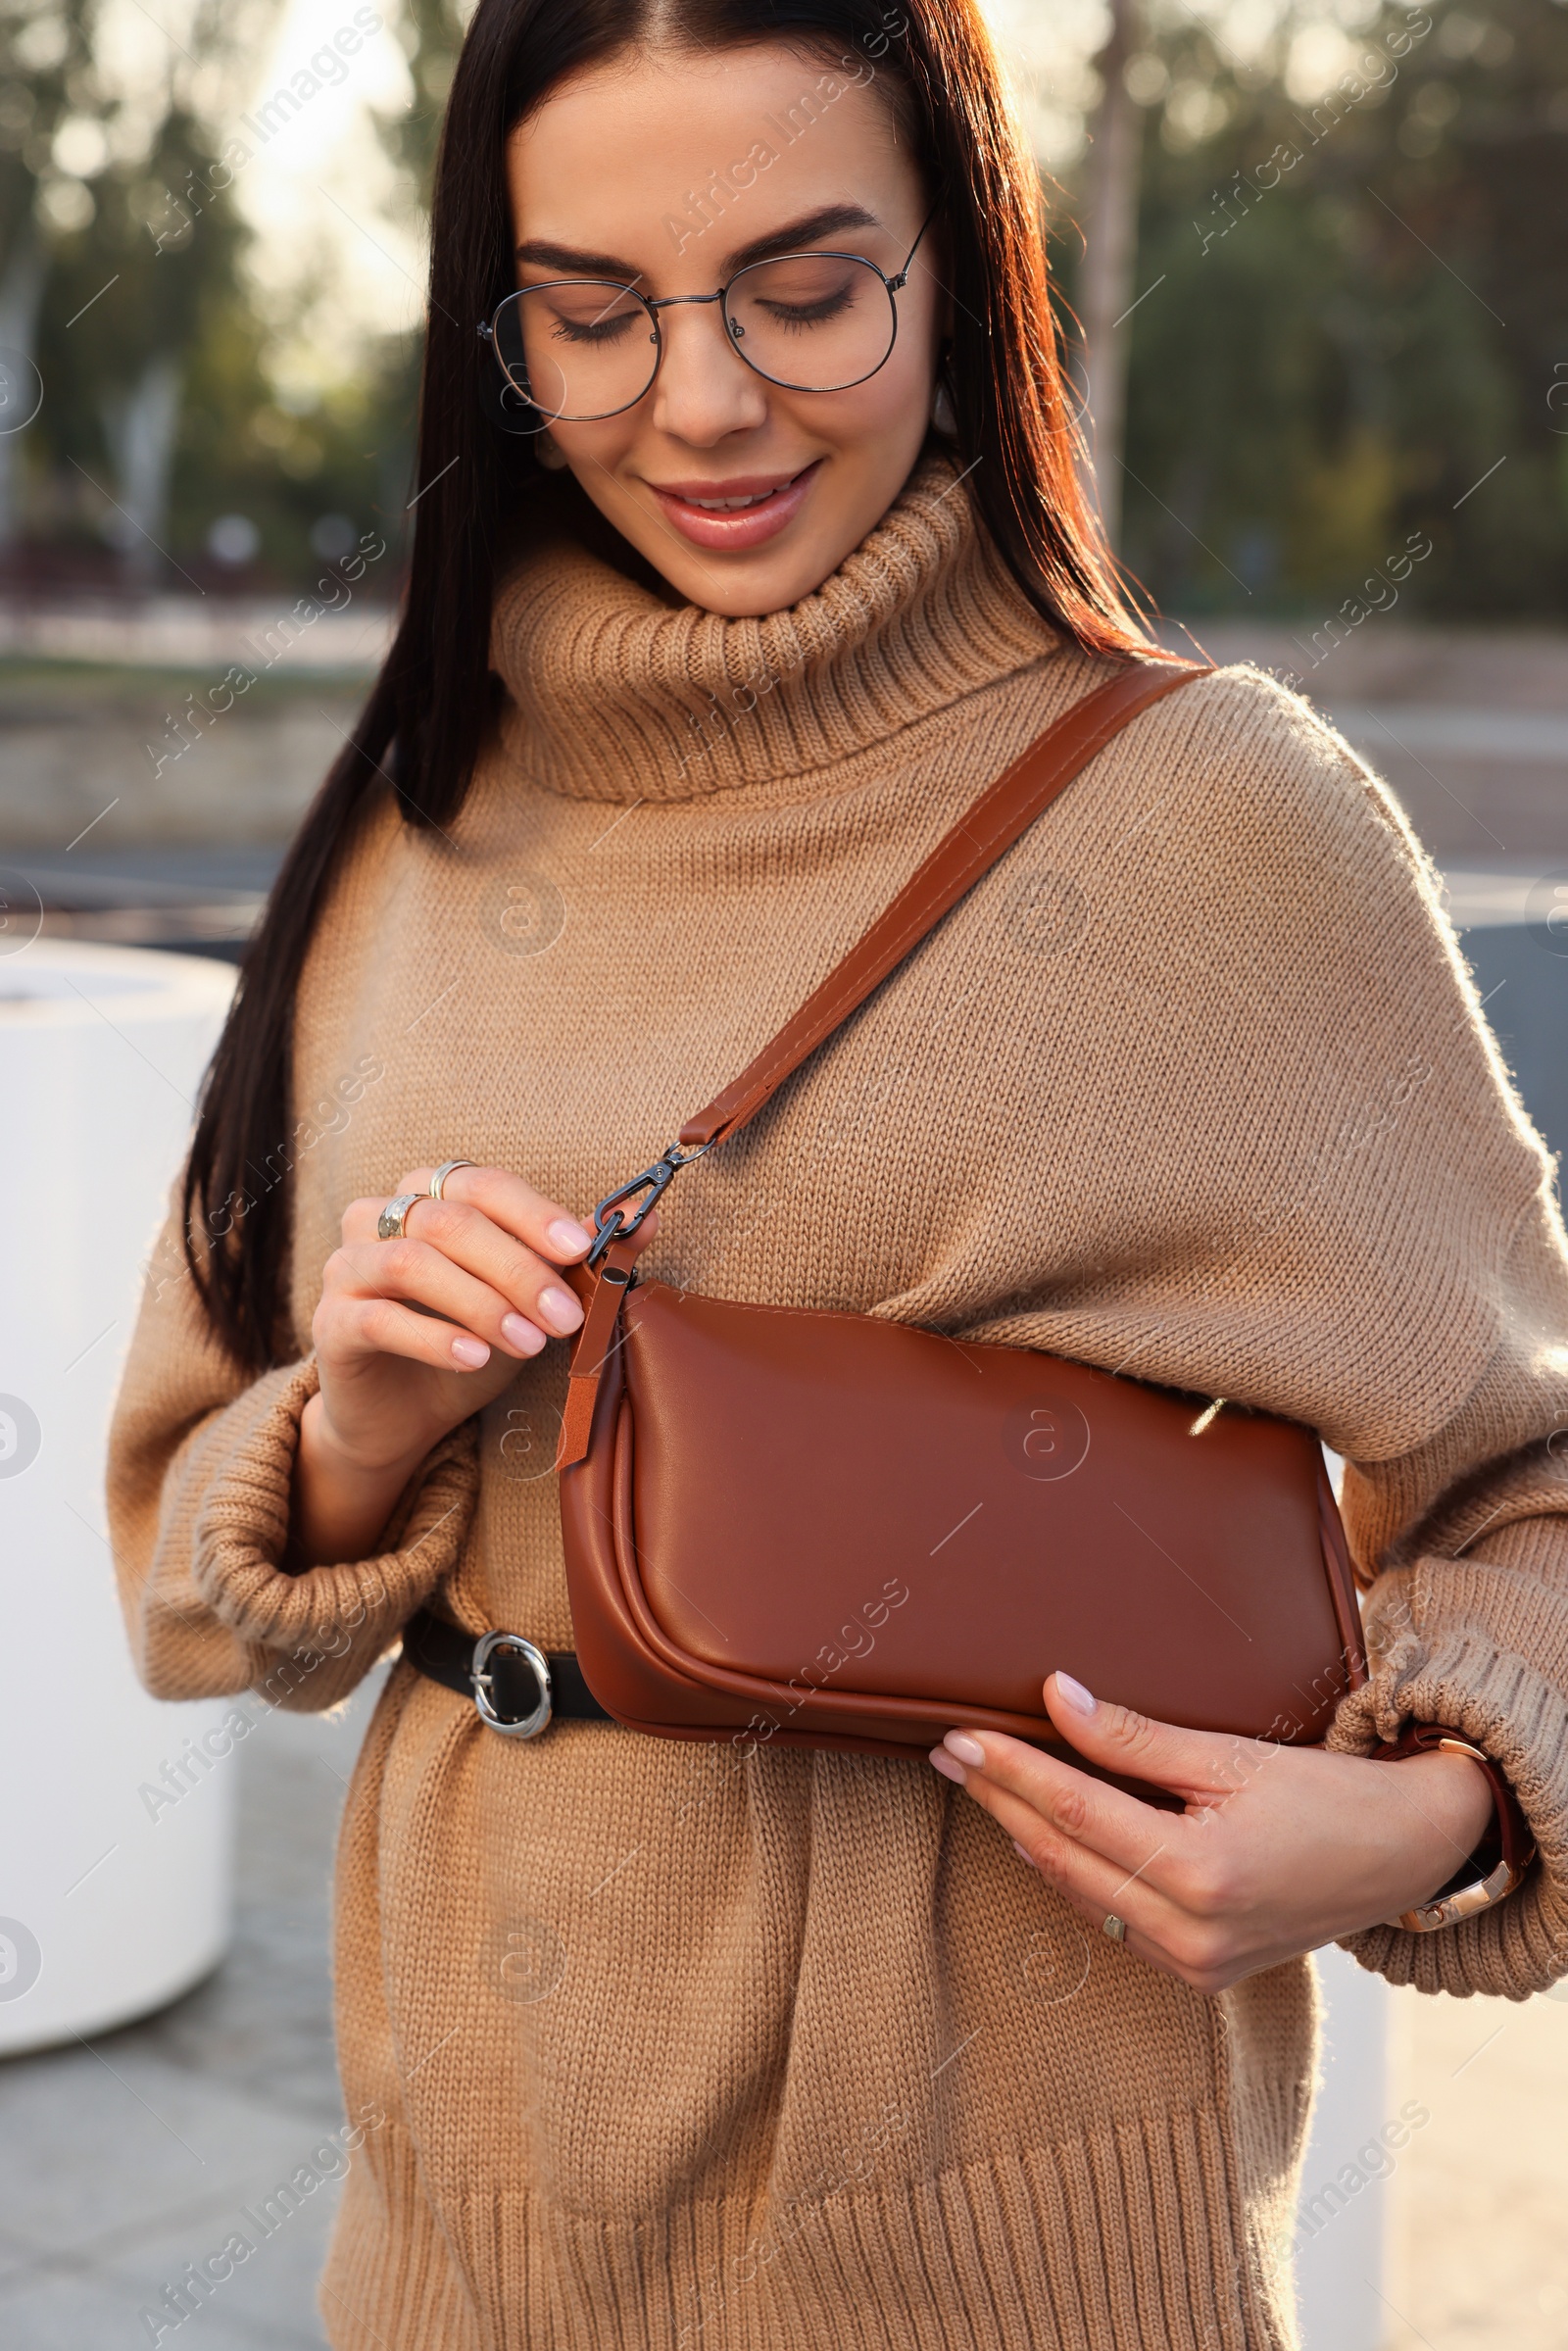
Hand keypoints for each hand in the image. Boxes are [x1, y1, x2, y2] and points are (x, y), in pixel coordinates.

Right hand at [294, 1164, 655, 1566]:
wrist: (403, 1417)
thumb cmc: (469, 1343)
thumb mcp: (528, 1301)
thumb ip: (575, 1257)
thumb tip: (644, 1218)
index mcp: (428, 1194)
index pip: (482, 1183)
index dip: (532, 1212)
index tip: (582, 1249)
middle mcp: (377, 1216)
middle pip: (450, 1221)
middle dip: (518, 1269)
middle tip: (565, 1317)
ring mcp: (346, 1268)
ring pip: (411, 1262)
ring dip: (481, 1303)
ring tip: (530, 1344)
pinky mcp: (329, 1324)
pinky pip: (378, 1318)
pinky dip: (433, 1337)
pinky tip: (474, 1359)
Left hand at [930, 1672, 1495, 1991]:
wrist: (1403, 1858)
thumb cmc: (1326, 1796)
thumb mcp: (1232, 1754)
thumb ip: (1137, 1736)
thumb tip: (1056, 1697)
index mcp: (1201, 1873)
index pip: (1075, 1811)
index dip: (1009, 1769)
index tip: (959, 1733)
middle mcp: (1191, 1933)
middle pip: (1062, 1855)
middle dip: (998, 1799)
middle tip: (946, 1753)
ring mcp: (1194, 1966)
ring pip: (1078, 1894)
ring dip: (1025, 1836)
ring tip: (978, 1784)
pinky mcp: (1200, 1976)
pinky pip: (1110, 1921)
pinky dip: (1071, 1876)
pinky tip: (1039, 1836)